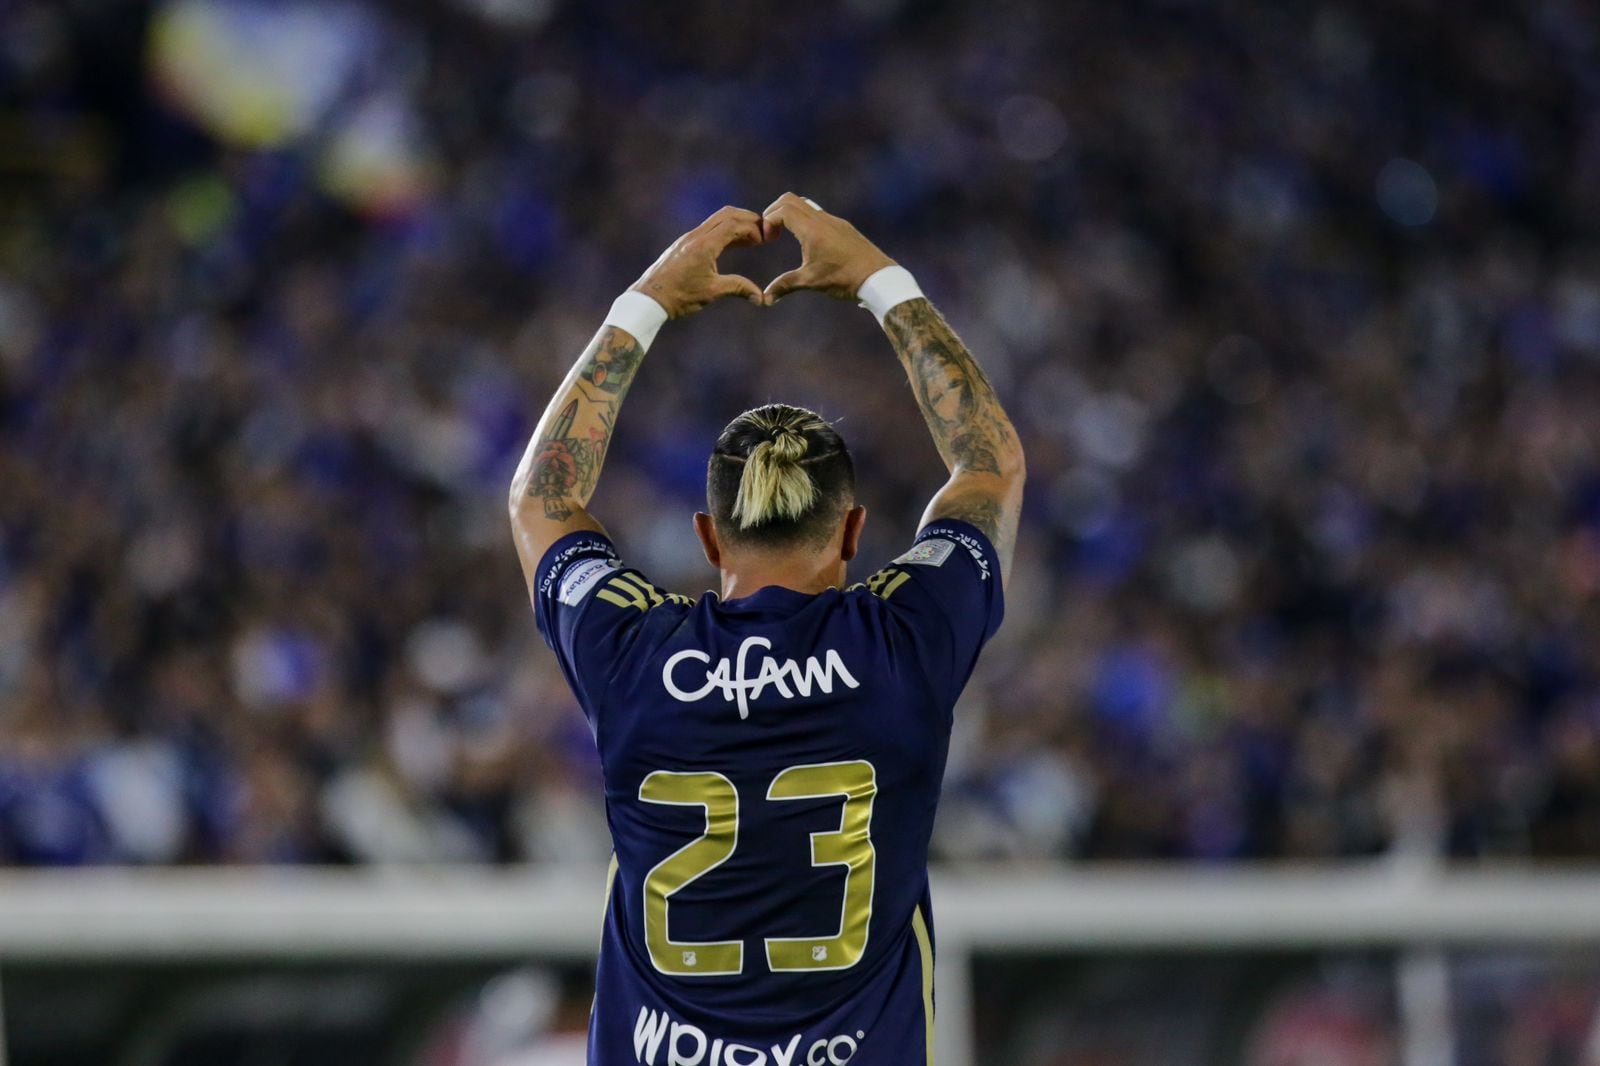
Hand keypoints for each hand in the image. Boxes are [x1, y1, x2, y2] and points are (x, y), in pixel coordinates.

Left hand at [630, 206, 765, 317]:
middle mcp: (696, 236)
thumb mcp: (712, 292)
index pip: (733, 224)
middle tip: (764, 231)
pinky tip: (733, 245)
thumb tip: (761, 298)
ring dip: (736, 225)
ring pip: (717, 220)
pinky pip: (708, 230)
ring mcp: (688, 238)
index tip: (765, 239)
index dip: (753, 228)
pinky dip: (724, 232)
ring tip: (753, 239)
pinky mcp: (684, 244)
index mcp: (704, 245)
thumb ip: (738, 288)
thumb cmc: (679, 296)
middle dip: (747, 219)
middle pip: (726, 214)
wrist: (649, 298)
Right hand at [760, 192, 895, 303]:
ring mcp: (834, 221)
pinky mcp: (843, 227)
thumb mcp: (811, 282)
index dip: (768, 221)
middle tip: (770, 233)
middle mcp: (822, 219)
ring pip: (805, 204)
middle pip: (790, 199)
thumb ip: (785, 286)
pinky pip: (818, 213)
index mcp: (812, 229)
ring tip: (785, 235)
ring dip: (790, 214)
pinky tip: (807, 242)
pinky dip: (805, 220)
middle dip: (774, 212)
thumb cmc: (844, 278)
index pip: (782, 210)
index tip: (768, 240)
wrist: (878, 277)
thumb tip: (765, 299)